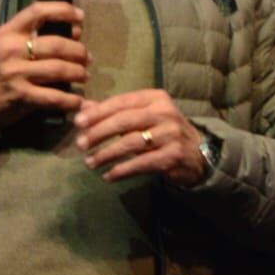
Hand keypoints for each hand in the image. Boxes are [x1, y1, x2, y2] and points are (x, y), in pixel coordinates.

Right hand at [0, 1, 88, 122]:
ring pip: (60, 69)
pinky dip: (71, 100)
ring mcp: (16, 73)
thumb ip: (34, 34)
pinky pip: (54, 97)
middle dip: (79, 51)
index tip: (80, 17)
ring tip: (84, 75)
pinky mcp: (20, 96)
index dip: (64, 11)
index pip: (38, 12)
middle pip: (57, 45)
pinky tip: (78, 100)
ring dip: (78, 73)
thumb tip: (75, 30)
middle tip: (87, 58)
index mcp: (8, 33)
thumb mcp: (5, 44)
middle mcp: (12, 50)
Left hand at [73, 88, 208, 186]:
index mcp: (156, 98)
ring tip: (90, 162)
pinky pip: (141, 164)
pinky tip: (108, 176)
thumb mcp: (143, 116)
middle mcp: (165, 113)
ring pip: (130, 143)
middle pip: (124, 121)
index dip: (98, 112)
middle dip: (98, 133)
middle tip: (80, 144)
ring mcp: (171, 135)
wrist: (196, 153)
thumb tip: (83, 107)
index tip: (78, 122)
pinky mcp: (172, 156)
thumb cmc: (163, 131)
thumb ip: (115, 112)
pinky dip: (121, 170)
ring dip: (106, 154)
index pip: (122, 102)